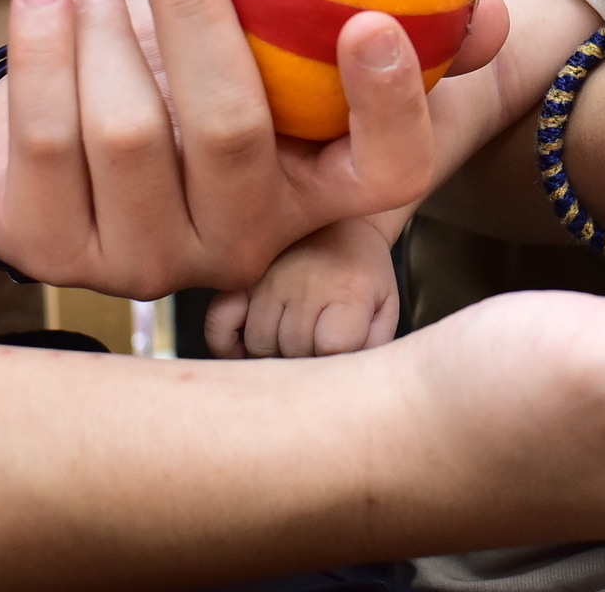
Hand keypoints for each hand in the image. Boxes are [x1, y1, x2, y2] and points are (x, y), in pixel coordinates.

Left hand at [0, 0, 508, 296]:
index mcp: (327, 195)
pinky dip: (40, 52)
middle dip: (199, 14)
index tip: (369, 18)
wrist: (76, 135)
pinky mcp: (53, 255)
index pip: (388, 169)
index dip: (388, 101)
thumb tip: (492, 12)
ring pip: (127, 136)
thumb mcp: (303, 56)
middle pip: (231, 133)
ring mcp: (148, 261)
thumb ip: (405, 32)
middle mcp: (246, 243)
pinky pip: (46, 145)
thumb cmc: (218, 76)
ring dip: (101, 31)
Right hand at [205, 217, 399, 358]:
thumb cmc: (364, 275)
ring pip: (258, 345)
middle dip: (306, 362)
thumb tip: (347, 381)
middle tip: (316, 352)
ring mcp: (268, 282)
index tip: (339, 356)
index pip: (332, 347)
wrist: (342, 224)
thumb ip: (372, 346)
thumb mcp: (386, 306)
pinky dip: (225, 344)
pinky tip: (246, 348)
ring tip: (290, 347)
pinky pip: (218, 323)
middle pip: (294, 351)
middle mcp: (304, 286)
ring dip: (272, 356)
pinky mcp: (241, 280)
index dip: (336, 361)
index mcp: (347, 290)